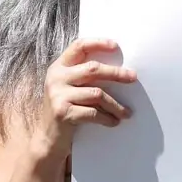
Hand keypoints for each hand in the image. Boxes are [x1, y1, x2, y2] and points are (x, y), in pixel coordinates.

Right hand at [36, 38, 135, 153]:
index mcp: (58, 67)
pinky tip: (114, 122)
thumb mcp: (68, 88)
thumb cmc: (65, 110)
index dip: (98, 43)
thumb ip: (83, 76)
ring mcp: (58, 95)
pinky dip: (107, 118)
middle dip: (116, 73)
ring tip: (126, 112)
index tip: (116, 46)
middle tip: (133, 78)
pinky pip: (93, 112)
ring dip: (115, 104)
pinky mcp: (63, 112)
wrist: (48, 138)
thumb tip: (117, 70)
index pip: (78, 46)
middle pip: (93, 69)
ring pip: (97, 93)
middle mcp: (56, 78)